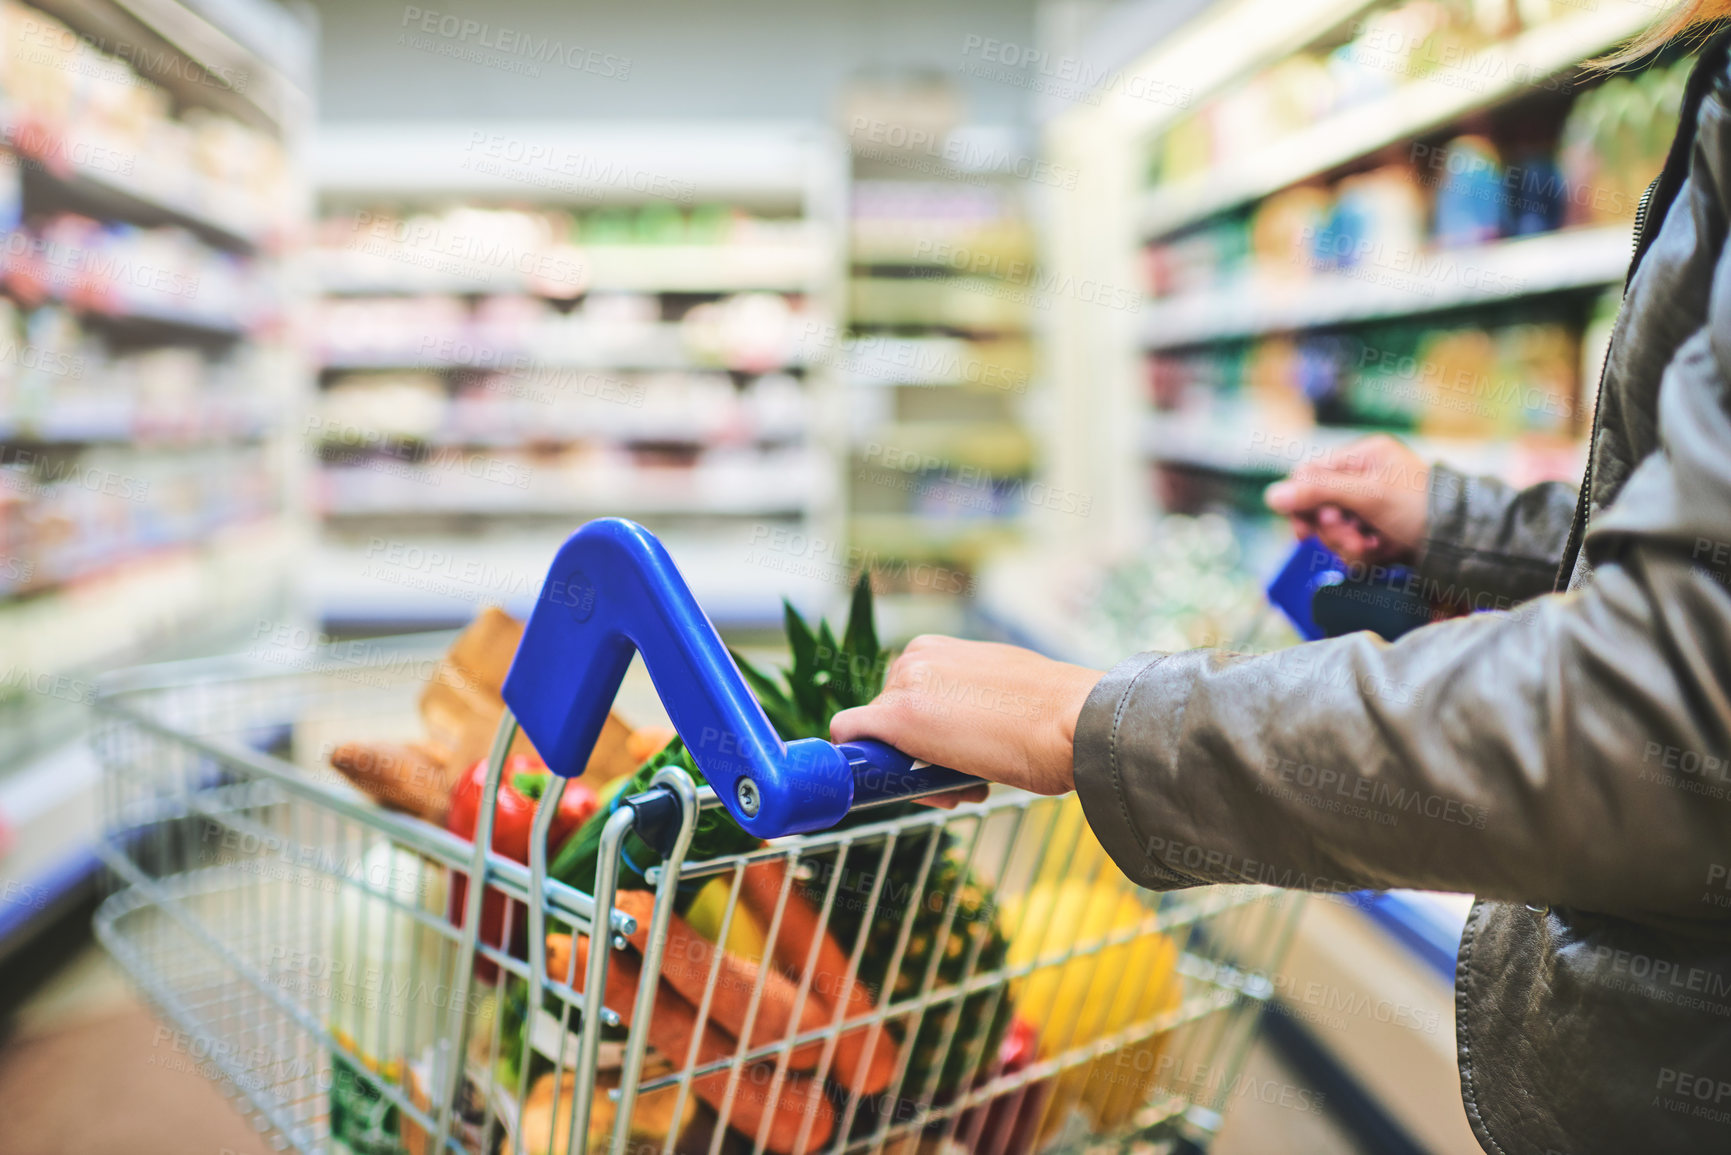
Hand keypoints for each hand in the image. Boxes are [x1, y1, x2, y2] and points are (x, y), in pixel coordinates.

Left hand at [830, 636, 1102, 801]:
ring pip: (874, 734)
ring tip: (961, 784)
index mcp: (940, 649)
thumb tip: (961, 734)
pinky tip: (898, 785)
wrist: (1074, 721)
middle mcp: (915, 656)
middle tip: (959, 780)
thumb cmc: (1056, 718)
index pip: (906, 698)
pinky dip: (858, 762)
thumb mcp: (1005, 693)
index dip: (922, 737)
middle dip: (913, 754)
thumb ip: (971, 705)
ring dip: (905, 769)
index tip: (951, 758)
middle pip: (886, 718)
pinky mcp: (897, 715)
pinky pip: (848, 735)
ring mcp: (903, 684)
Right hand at [1264, 434, 1429, 564]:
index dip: (1302, 503)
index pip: (1309, 475)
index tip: (1307, 529)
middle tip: (1353, 538)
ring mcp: (1370, 507)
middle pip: (1319, 506)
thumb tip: (1270, 496)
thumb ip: (1318, 493)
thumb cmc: (1420, 508)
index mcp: (1363, 457)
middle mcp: (1364, 479)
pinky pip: (1352, 545)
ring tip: (1374, 548)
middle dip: (1333, 529)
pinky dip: (1364, 554)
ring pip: (1334, 530)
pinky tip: (1383, 552)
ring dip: (1348, 545)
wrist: (1464, 542)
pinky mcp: (1378, 532)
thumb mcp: (1367, 495)